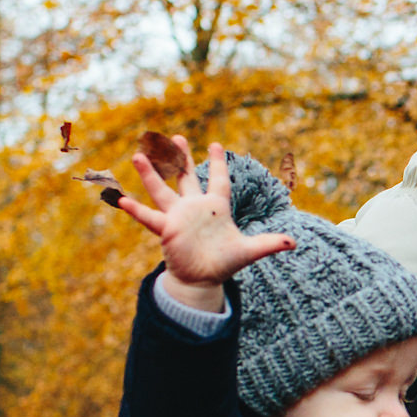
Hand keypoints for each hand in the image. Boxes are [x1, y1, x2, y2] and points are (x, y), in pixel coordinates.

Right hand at [115, 137, 292, 310]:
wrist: (202, 279)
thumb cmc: (224, 262)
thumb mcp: (249, 251)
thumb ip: (269, 243)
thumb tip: (295, 242)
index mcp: (216, 207)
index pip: (218, 180)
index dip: (217, 164)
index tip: (215, 144)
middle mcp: (195, 207)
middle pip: (186, 178)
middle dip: (180, 158)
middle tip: (175, 137)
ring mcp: (178, 217)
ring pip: (162, 191)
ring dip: (151, 174)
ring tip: (139, 155)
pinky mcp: (166, 230)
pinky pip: (149, 218)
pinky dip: (136, 210)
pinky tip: (121, 200)